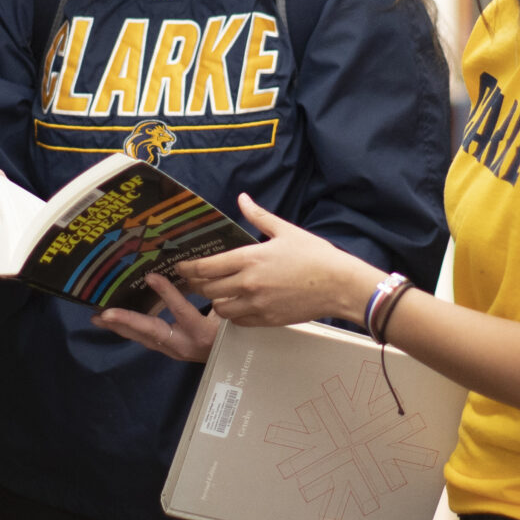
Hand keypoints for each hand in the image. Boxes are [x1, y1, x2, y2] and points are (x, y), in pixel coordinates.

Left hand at [91, 273, 223, 361]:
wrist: (235, 364)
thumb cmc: (232, 332)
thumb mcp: (228, 312)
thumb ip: (214, 294)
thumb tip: (195, 271)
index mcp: (203, 333)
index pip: (181, 312)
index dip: (167, 294)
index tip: (150, 277)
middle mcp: (184, 345)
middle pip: (152, 332)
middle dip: (126, 323)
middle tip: (103, 315)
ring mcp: (174, 351)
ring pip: (143, 338)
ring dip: (121, 328)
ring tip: (98, 318)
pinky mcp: (168, 350)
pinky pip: (146, 339)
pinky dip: (129, 330)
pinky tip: (115, 323)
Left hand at [174, 195, 380, 328]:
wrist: (339, 285)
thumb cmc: (315, 256)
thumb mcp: (286, 230)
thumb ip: (259, 216)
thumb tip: (242, 198)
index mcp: (251, 258)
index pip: (206, 267)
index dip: (188, 268)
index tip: (181, 266)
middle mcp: (249, 283)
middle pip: (207, 288)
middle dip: (197, 284)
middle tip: (194, 279)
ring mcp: (257, 305)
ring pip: (220, 308)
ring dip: (215, 300)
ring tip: (219, 292)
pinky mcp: (267, 320)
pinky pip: (238, 321)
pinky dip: (233, 314)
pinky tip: (238, 304)